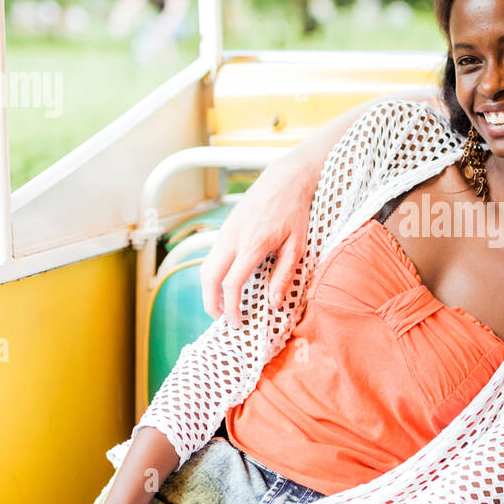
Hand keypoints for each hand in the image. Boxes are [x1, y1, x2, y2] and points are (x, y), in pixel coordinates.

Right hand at [200, 157, 316, 323]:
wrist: (284, 180)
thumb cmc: (294, 212)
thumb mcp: (297, 246)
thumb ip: (284, 276)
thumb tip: (274, 304)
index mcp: (253, 244)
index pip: (232, 283)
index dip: (231, 308)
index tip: (237, 323)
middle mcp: (233, 238)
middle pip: (208, 277)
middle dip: (210, 303)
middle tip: (222, 320)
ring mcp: (225, 232)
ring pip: (206, 267)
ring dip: (209, 290)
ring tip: (223, 306)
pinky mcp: (225, 229)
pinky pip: (212, 257)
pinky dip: (214, 275)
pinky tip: (227, 285)